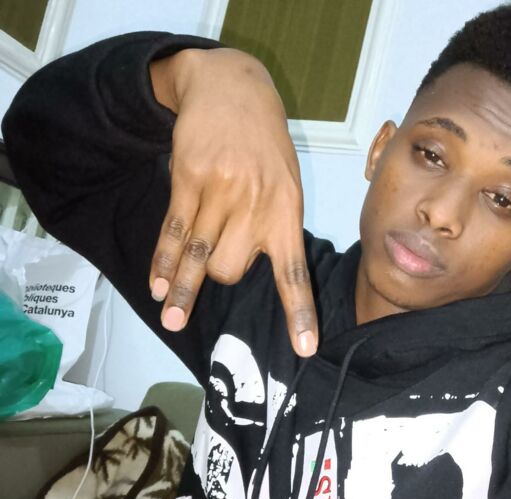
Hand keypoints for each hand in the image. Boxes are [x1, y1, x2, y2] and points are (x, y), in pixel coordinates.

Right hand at [149, 48, 316, 356]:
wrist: (232, 90)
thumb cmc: (265, 146)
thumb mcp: (286, 183)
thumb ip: (272, 226)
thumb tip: (241, 270)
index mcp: (288, 212)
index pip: (294, 273)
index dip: (300, 313)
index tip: (305, 349)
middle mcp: (256, 207)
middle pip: (232, 269)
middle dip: (221, 279)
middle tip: (214, 272)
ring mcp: (220, 193)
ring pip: (198, 256)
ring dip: (183, 292)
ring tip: (171, 321)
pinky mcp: (188, 181)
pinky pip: (173, 232)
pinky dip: (164, 262)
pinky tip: (158, 284)